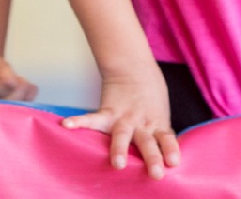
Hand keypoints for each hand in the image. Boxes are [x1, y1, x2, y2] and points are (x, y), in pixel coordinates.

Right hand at [59, 69, 180, 179]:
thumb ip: (158, 133)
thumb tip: (161, 156)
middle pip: (147, 143)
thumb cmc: (149, 92)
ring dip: (120, 150)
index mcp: (156, 124)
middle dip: (152, 158)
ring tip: (118, 164)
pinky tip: (67, 126)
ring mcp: (123, 119)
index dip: (171, 150)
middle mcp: (141, 124)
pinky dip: (78, 122)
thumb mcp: (160, 113)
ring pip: (122, 136)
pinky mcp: (107, 113)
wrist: (132, 67)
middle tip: (156, 173)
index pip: (167, 139)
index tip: (173, 162)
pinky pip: (91, 119)